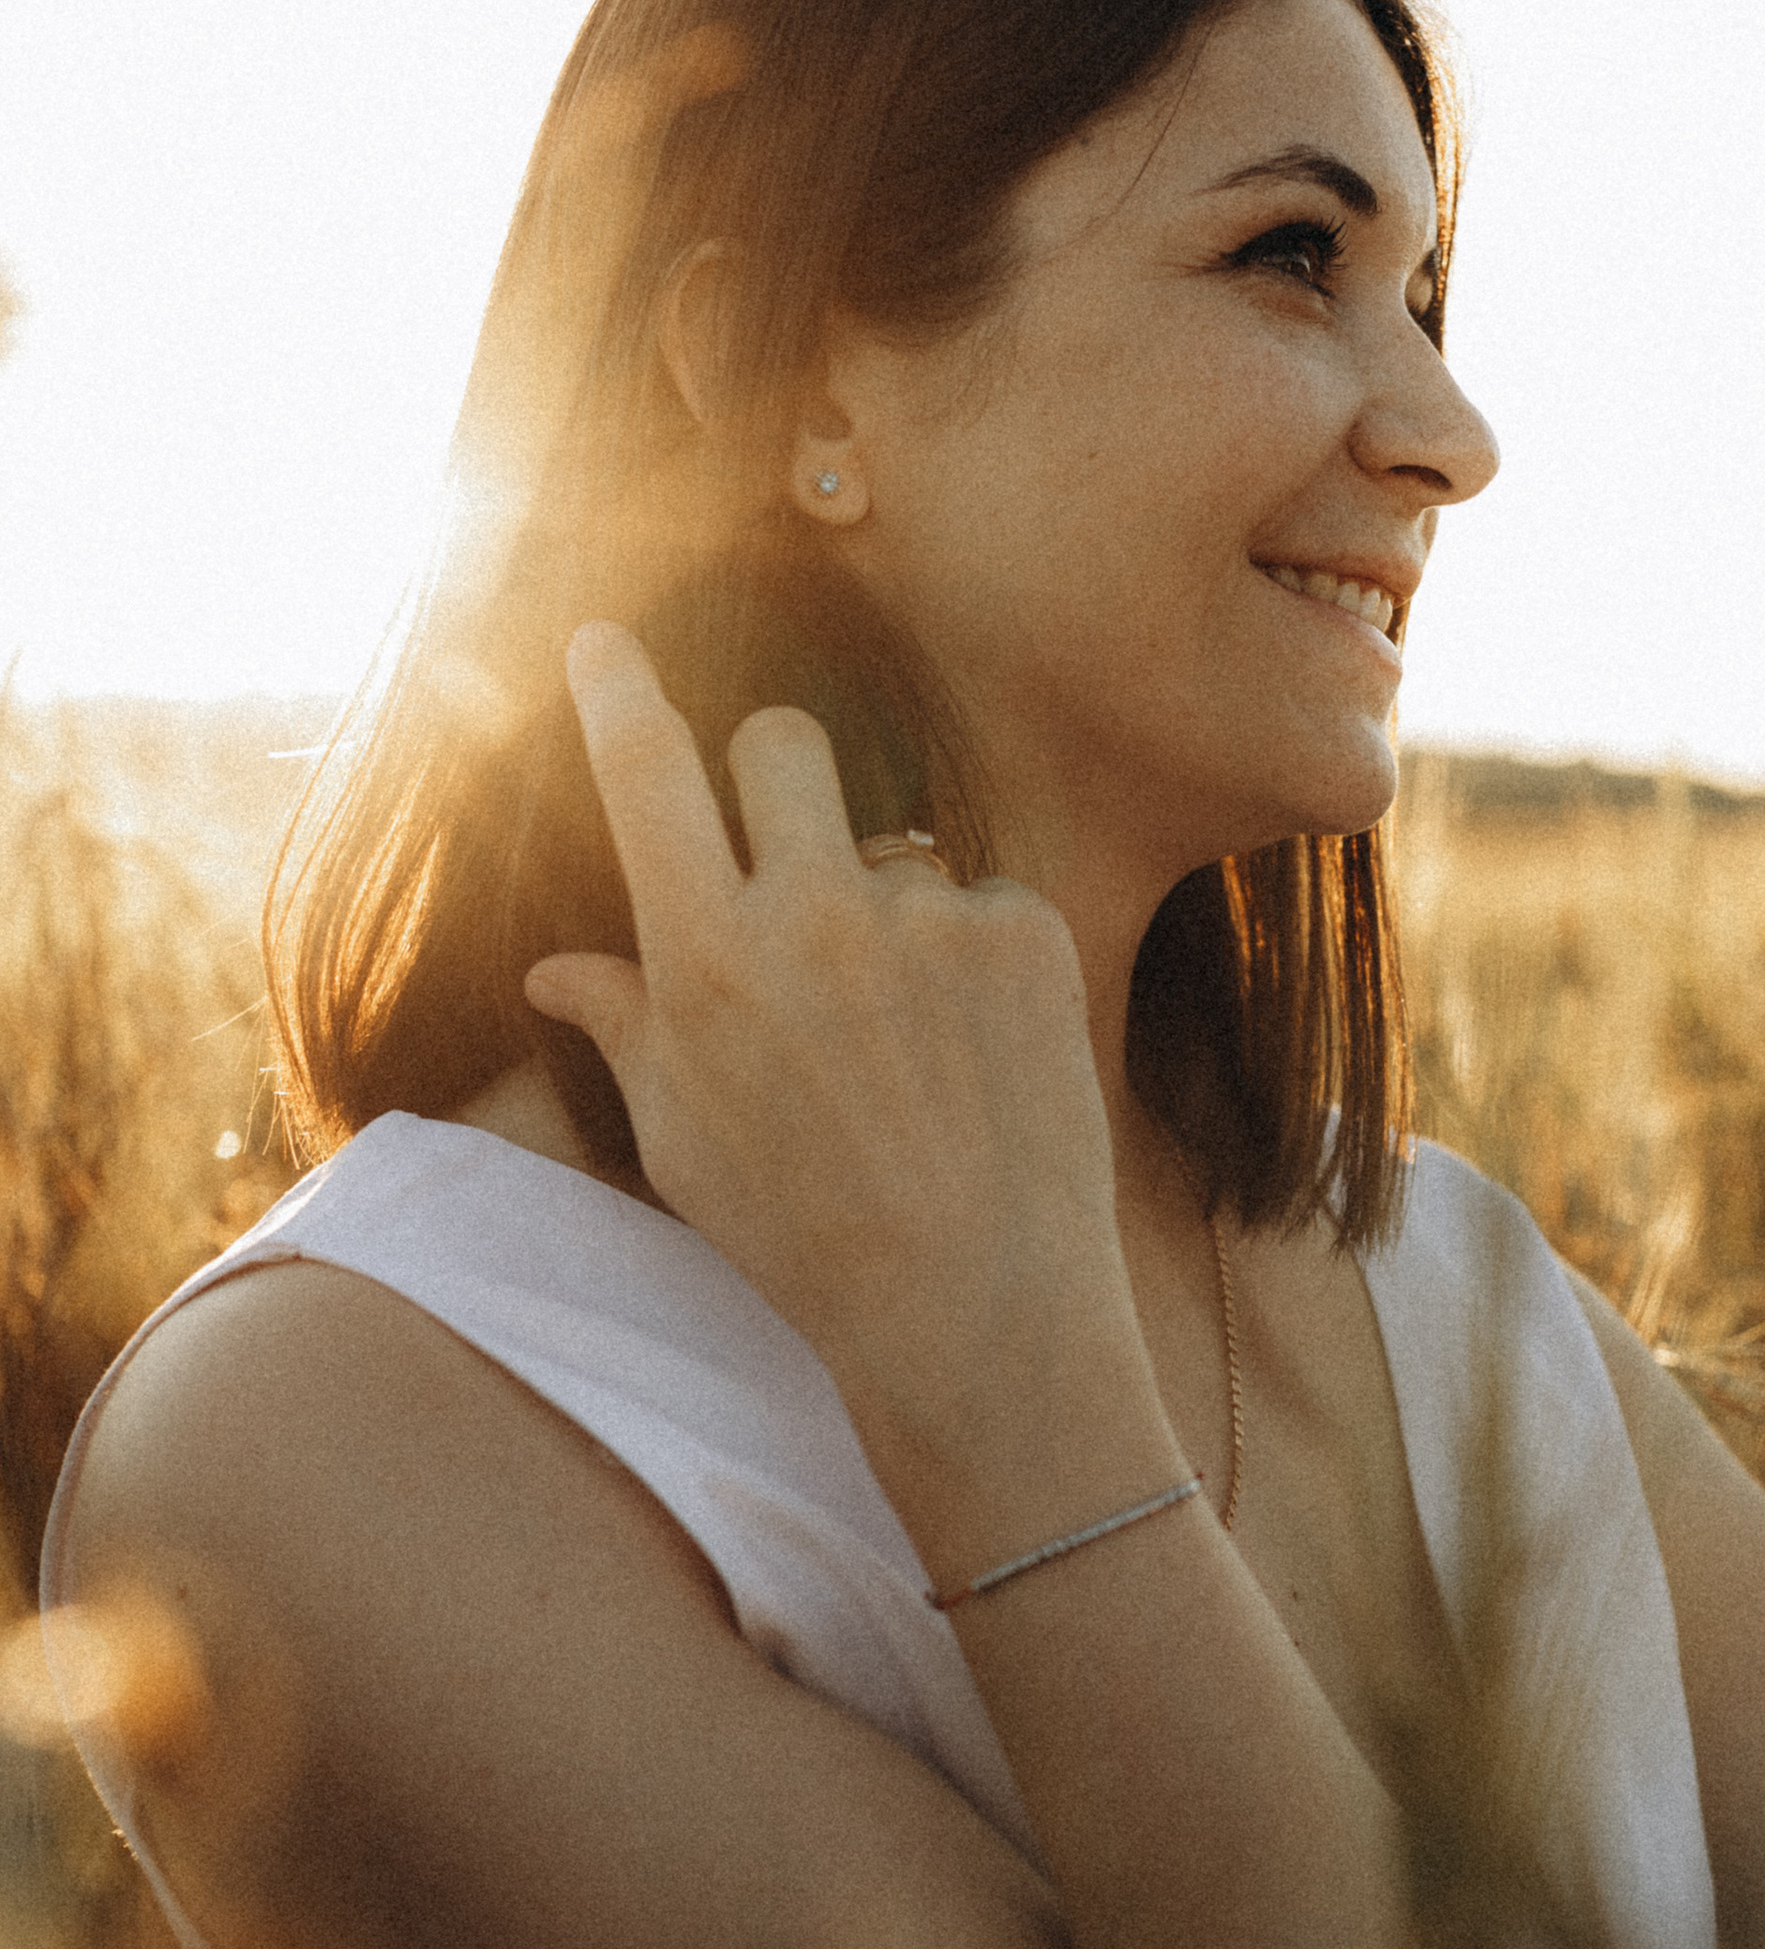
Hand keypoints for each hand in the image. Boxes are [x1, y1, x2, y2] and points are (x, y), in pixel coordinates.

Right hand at [523, 627, 1175, 1584]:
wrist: (977, 1313)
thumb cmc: (807, 1238)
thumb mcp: (684, 1141)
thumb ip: (626, 1028)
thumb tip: (554, 969)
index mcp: (705, 961)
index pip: (646, 775)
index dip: (617, 690)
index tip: (603, 635)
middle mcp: (812, 915)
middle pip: (784, 739)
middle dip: (781, 770)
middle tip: (793, 845)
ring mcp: (926, 917)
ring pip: (895, 844)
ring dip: (892, 908)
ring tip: (911, 1044)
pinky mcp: (1025, 932)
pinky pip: (983, 901)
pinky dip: (979, 965)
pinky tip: (980, 1061)